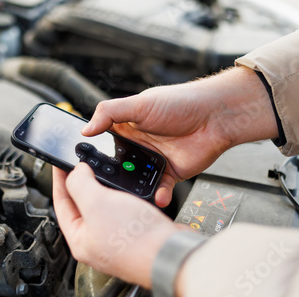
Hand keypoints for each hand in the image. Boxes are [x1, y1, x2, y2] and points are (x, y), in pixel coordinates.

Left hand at [52, 163, 182, 287]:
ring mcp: (116, 238)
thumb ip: (80, 183)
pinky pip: (123, 208)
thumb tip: (76, 171)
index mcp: (79, 239)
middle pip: (81, 204)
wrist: (173, 252)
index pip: (61, 203)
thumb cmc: (136, 240)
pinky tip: (127, 187)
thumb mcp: (97, 203)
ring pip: (104, 206)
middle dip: (81, 182)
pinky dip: (122, 194)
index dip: (60, 179)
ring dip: (103, 186)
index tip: (60, 163)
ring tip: (102, 171)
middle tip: (81, 164)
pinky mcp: (135, 233)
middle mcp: (96, 241)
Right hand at [82, 66, 277, 206]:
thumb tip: (85, 129)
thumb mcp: (139, 103)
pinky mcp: (170, 174)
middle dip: (111, 177)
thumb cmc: (180, 103)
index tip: (82, 166)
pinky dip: (157, 195)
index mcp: (126, 127)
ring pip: (136, 181)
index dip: (93, 153)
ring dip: (134, 189)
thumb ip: (109, 113)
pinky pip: (159, 189)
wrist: (216, 116)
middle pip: (117, 166)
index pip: (103, 142)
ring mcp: (153, 160)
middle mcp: (137, 145)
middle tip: (104, 186)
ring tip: (130, 196)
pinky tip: (157, 195)